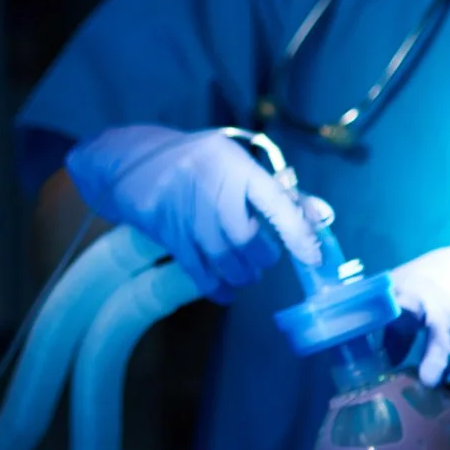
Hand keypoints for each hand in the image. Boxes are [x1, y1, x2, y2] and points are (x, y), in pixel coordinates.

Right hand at [66, 126, 323, 298]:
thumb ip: (279, 190)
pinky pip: (196, 268)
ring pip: (222, 257)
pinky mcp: (163, 230)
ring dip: (241, 273)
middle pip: (244, 237)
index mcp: (230, 160)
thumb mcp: (234, 162)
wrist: (127, 159)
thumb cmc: (193, 160)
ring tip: (246, 272)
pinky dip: (215, 286)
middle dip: (261, 256)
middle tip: (263, 258)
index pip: (273, 199)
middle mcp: (206, 182)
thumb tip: (322, 217)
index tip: (313, 257)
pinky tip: (225, 290)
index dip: (296, 231)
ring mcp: (181, 208)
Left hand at [389, 234, 449, 397]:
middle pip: (446, 329)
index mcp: (417, 294)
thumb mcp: (407, 291)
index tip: (387, 346)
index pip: (402, 305)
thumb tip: (379, 364)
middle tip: (430, 381)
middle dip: (440, 356)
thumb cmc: (436, 283)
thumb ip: (390, 326)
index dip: (394, 322)